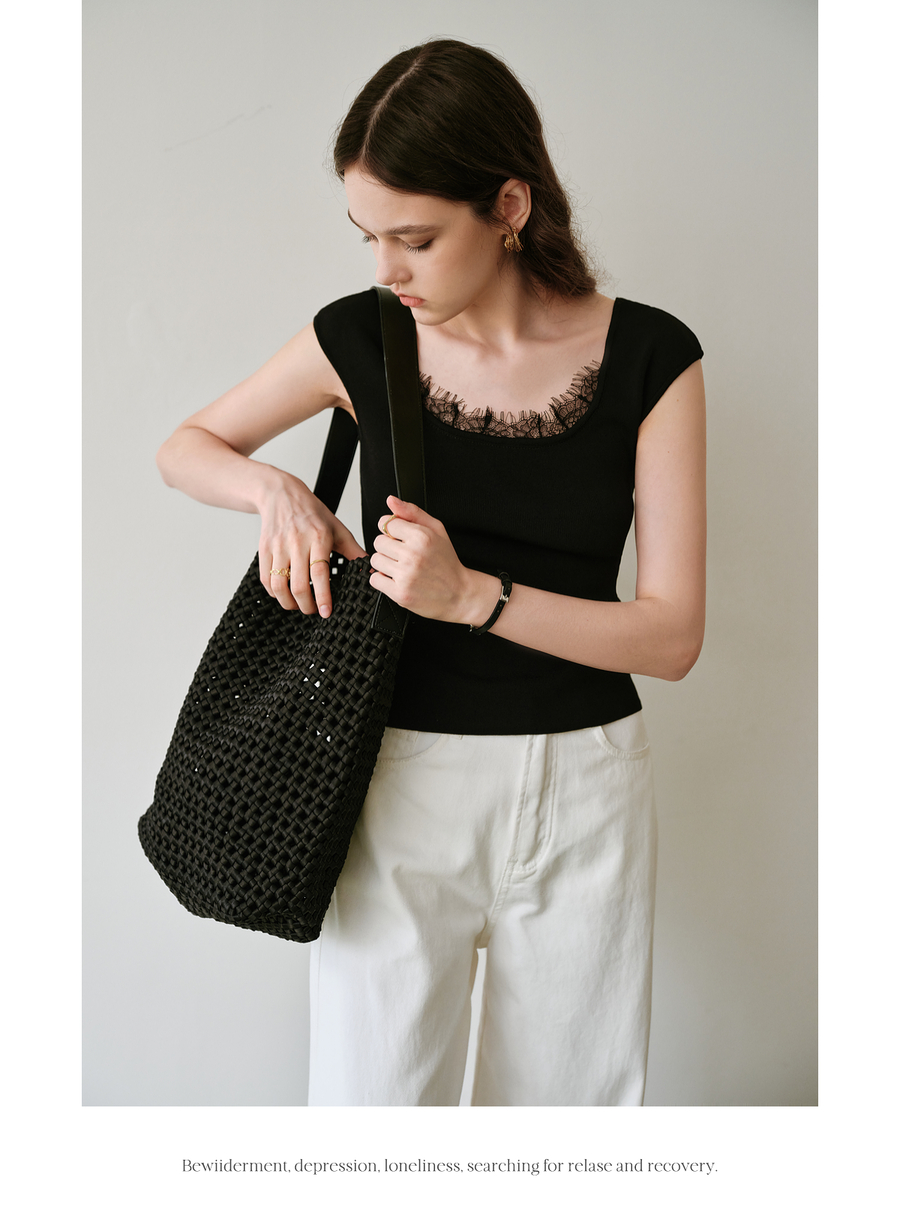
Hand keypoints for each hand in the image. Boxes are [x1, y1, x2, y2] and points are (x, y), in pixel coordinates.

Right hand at [258, 474, 366, 615]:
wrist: (281, 495)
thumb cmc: (312, 512)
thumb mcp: (337, 528)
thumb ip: (354, 551)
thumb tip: (370, 571)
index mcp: (318, 536)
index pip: (320, 572)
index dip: (323, 595)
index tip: (326, 611)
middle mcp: (296, 542)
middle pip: (298, 584)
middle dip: (306, 605)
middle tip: (314, 610)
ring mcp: (278, 546)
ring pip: (279, 585)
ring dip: (289, 603)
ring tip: (298, 605)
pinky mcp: (264, 550)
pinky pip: (265, 579)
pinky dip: (274, 593)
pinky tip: (284, 594)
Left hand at [370, 495, 494, 623]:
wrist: (459, 593)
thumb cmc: (447, 562)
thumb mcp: (436, 530)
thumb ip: (412, 512)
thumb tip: (391, 500)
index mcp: (422, 536)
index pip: (387, 523)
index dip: (393, 531)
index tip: (401, 538)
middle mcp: (413, 555)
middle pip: (378, 541)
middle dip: (388, 547)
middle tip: (404, 555)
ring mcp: (406, 575)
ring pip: (375, 560)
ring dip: (385, 563)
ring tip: (401, 567)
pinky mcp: (400, 593)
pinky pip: (375, 579)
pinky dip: (382, 579)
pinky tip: (397, 579)